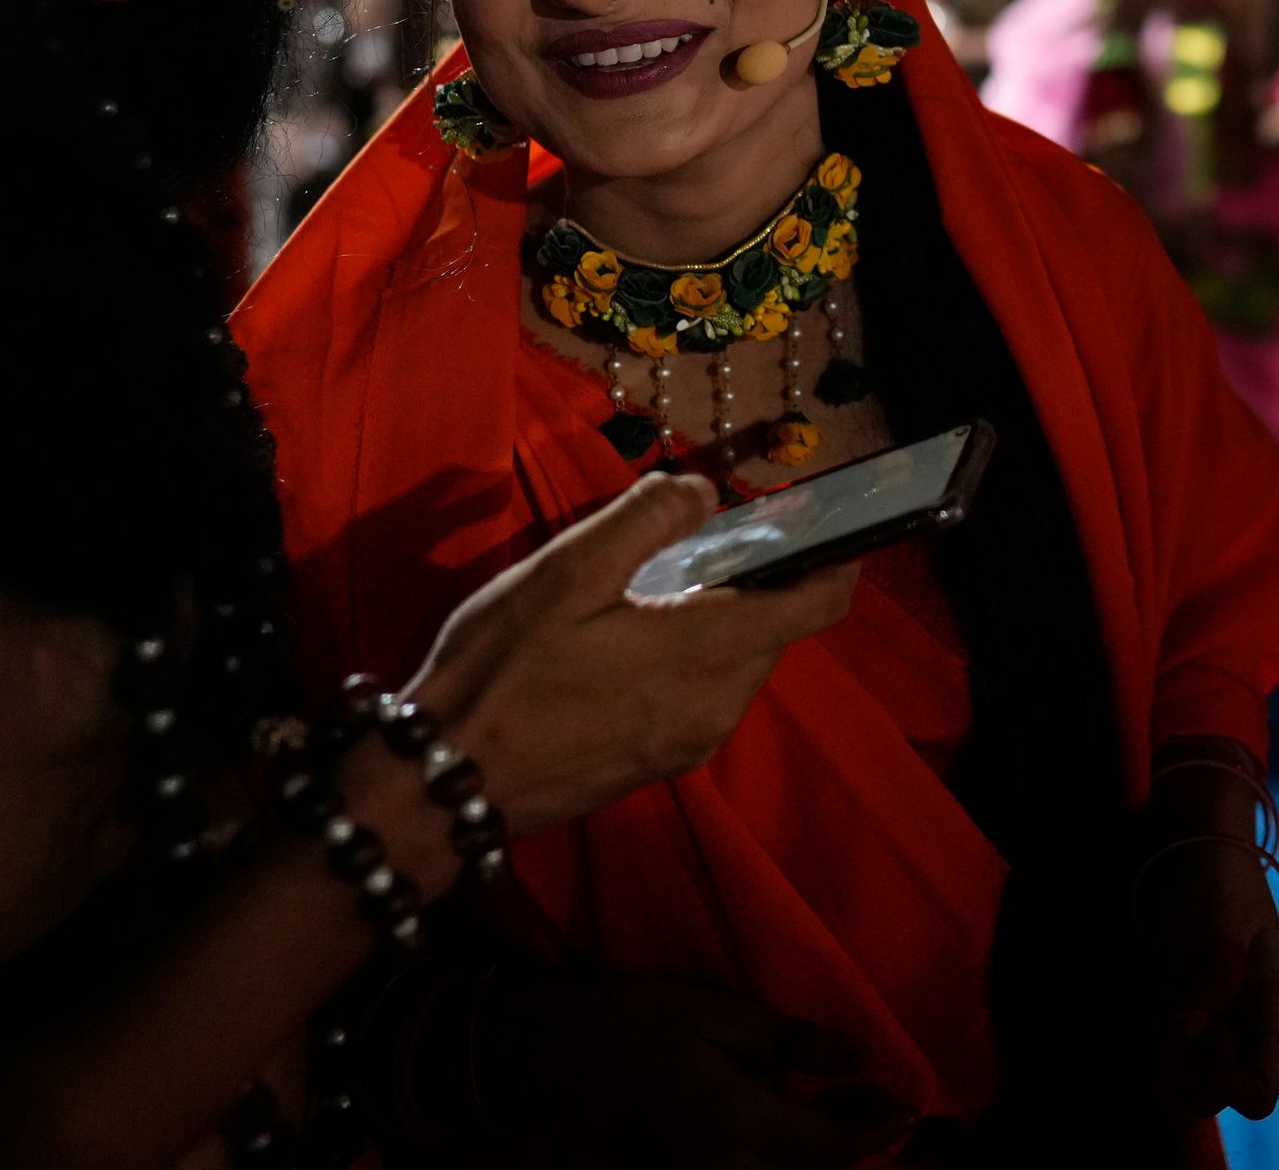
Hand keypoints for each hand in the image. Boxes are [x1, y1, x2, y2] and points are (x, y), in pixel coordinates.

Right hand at [409, 472, 858, 835]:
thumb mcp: (565, 573)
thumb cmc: (504, 671)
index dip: (832, 557)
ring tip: (653, 588)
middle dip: (757, 581)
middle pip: (778, 630)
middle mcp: (719, 707)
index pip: (821, 604)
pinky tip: (632, 640)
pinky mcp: (661, 764)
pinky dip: (694, 658)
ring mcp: (691, 743)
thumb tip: (704, 491)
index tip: (809, 519)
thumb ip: (646, 520)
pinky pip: (706, 696)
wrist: (447, 786)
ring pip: (741, 664)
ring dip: (720, 620)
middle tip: (697, 542)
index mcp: (710, 653)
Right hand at [475, 967, 911, 1169]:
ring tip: (843, 1111)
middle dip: (856, 1151)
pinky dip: (783, 1160)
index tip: (910, 1109)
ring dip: (820, 1159)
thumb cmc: (634, 1022)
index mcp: (737, 1124)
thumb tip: (861, 1056)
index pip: (828, 1147)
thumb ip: (793, 1041)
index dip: (876, 1131)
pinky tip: (794, 1119)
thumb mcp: (719, 1014)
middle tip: (883, 1109)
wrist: (547, 1057)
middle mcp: (721, 1168)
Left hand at [1130, 767, 1278, 1120]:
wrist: (1194, 840)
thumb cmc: (1219, 876)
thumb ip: (1213, 978)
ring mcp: (1213, 1021)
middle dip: (1182, 1075)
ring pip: (1183, 1079)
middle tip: (1161, 1018)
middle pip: (1216, 1096)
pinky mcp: (1182, 1009)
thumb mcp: (1222, 921)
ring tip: (1147, 1003)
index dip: (1223, 1083)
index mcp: (1271, 1013)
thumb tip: (1186, 1034)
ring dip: (1156, 1059)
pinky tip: (1139, 999)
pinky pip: (1161, 1052)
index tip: (1193, 1038)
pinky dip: (1143, 1041)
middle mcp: (1244, 1028)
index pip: (1258, 1095)